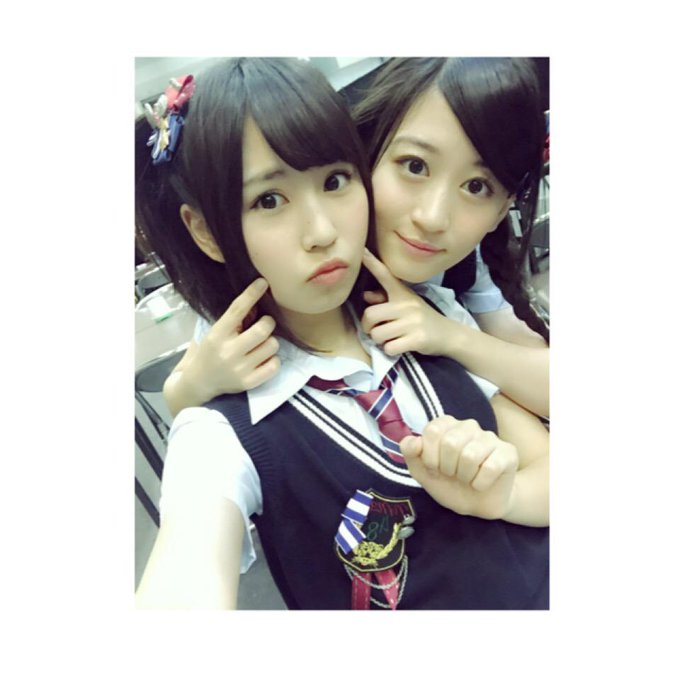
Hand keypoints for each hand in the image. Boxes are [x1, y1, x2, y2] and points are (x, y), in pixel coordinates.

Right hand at [187, 278, 279, 395]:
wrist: (199, 382)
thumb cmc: (211, 352)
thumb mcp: (216, 332)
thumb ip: (235, 320)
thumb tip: (258, 301)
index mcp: (217, 334)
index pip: (237, 309)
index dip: (252, 294)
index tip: (263, 282)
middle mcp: (228, 352)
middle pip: (263, 329)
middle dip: (268, 323)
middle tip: (264, 324)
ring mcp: (240, 369)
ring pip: (272, 345)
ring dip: (270, 342)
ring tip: (260, 345)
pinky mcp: (249, 382)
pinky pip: (275, 365)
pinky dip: (273, 360)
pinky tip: (263, 359)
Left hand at [360, 249, 449, 355]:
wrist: (449, 335)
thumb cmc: (422, 319)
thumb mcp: (406, 306)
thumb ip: (385, 300)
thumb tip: (366, 295)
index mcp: (403, 294)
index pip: (385, 276)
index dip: (372, 263)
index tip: (361, 251)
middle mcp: (407, 305)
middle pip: (370, 315)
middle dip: (368, 327)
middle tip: (375, 331)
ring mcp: (412, 322)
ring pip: (378, 334)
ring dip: (379, 341)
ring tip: (390, 339)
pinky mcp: (417, 339)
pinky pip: (389, 348)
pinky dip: (390, 351)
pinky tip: (399, 347)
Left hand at [400, 415, 518, 519]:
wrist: (476, 505)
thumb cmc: (449, 483)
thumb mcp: (422, 471)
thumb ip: (410, 453)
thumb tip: (413, 441)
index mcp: (446, 424)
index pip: (432, 431)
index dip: (430, 457)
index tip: (435, 467)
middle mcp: (469, 425)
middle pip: (451, 443)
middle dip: (447, 468)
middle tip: (453, 475)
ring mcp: (490, 437)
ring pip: (470, 456)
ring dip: (464, 477)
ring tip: (467, 479)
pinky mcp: (508, 453)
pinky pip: (490, 467)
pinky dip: (480, 483)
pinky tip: (481, 483)